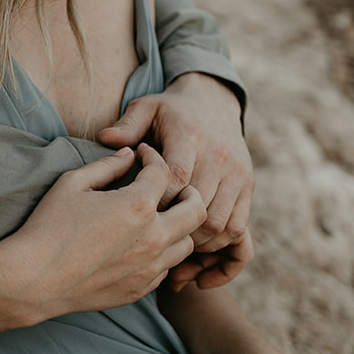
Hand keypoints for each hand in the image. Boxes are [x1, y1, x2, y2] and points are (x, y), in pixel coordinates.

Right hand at [0, 143, 204, 323]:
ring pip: (187, 243)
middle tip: (172, 186)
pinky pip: (167, 268)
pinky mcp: (141, 289)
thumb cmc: (48, 227)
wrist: (35, 279)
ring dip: (179, 226)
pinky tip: (142, 245)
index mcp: (137, 206)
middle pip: (196, 209)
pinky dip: (163, 253)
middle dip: (188, 190)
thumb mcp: (71, 184)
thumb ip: (106, 166)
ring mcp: (150, 267)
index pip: (164, 171)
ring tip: (160, 217)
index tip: (142, 155)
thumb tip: (128, 155)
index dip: (153, 156)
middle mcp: (153, 237)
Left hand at [99, 73, 253, 289]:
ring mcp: (238, 174)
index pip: (177, 177)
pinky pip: (239, 229)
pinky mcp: (248, 187)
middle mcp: (220, 157)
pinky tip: (194, 251)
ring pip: (221, 225)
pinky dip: (218, 246)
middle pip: (200, 208)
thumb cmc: (170, 111)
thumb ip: (127, 124)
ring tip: (169, 251)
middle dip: (173, 230)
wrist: (214, 102)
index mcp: (190, 136)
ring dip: (195, 244)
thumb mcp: (146, 107)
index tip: (137, 212)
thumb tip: (105, 139)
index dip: (157, 201)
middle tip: (148, 243)